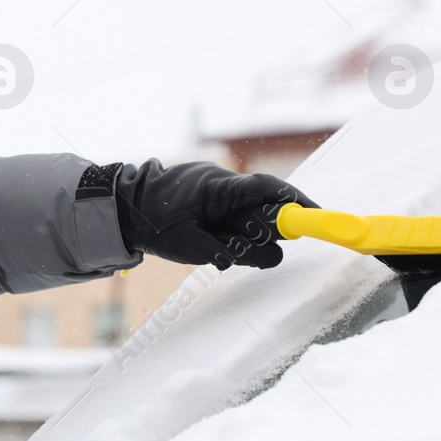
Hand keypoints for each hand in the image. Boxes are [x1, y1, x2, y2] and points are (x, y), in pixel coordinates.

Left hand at [95, 159, 318, 268]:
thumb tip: (271, 256)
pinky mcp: (212, 196)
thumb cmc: (153, 225)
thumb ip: (231, 252)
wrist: (122, 208)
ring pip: (249, 214)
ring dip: (244, 235)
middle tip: (247, 247)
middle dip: (265, 230)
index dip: (297, 202)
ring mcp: (217, 187)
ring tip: (214, 243)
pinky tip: (212, 240)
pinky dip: (233, 232)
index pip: (268, 188)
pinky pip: (234, 214)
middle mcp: (222, 183)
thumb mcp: (190, 246)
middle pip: (264, 205)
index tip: (318, 218)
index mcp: (218, 188)